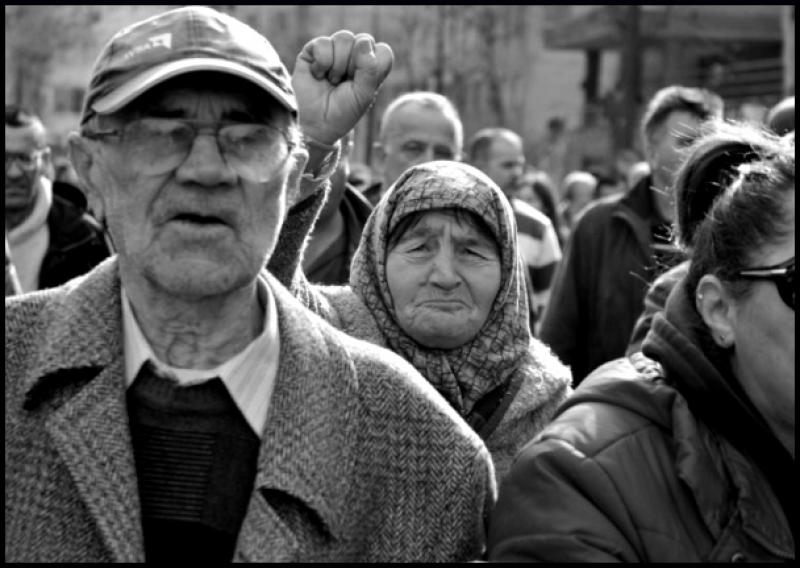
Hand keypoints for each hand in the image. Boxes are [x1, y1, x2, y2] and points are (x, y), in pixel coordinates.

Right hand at [292, 31, 392, 145]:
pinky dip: (321, 63)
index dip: (374, 66)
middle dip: (354, 66)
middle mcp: (354, 54)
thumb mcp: (363, 94)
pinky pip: (323, 43)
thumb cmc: (343, 111)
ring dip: (337, 65)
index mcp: (371, 65)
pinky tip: (318, 75)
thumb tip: (364, 42)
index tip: (362, 84)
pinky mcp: (314, 50)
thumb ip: (370, 69)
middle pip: (363, 40)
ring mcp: (334, 50)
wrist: (316, 123)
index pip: (383, 51)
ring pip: (344, 37)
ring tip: (332, 80)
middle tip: (344, 83)